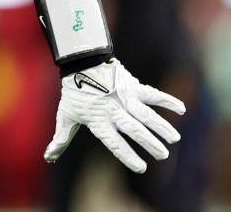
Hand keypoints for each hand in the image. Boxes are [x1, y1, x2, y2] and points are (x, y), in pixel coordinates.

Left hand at [45, 58, 184, 172]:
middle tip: (163, 155)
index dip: (128, 155)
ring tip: (174, 139)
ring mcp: (124, 97)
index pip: (115, 142)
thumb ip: (61, 138)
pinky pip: (152, 94)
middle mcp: (113, 110)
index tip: (141, 168)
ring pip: (146, 114)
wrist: (80, 63)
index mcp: (99, 120)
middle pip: (134, 129)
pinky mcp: (132, 85)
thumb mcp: (66, 115)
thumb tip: (48, 157)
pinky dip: (167, 100)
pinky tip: (181, 109)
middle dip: (150, 143)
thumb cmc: (73, 93)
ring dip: (161, 126)